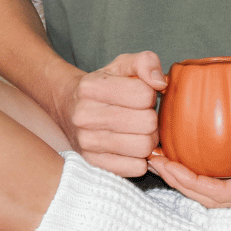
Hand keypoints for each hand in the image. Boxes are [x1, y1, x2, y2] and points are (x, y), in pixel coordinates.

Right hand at [54, 51, 166, 176]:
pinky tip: (132, 146)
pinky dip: (140, 158)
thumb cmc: (104, 85)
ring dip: (148, 139)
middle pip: (147, 123)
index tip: (142, 95)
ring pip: (143, 147)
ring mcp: (87, 142)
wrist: (69, 106)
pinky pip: (135, 168)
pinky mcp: (93, 164)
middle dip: (151, 117)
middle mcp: (85, 115)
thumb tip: (161, 83)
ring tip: (139, 130)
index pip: (143, 94)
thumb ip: (146, 62)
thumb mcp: (123, 64)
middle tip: (142, 115)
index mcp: (92, 87)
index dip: (150, 94)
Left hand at [148, 117, 230, 207]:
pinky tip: (190, 146)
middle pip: (206, 194)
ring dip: (185, 174)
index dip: (185, 182)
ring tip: (163, 155)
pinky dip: (201, 164)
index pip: (213, 194)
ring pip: (211, 186)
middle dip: (176, 179)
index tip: (164, 162)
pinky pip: (221, 172)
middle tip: (152, 157)